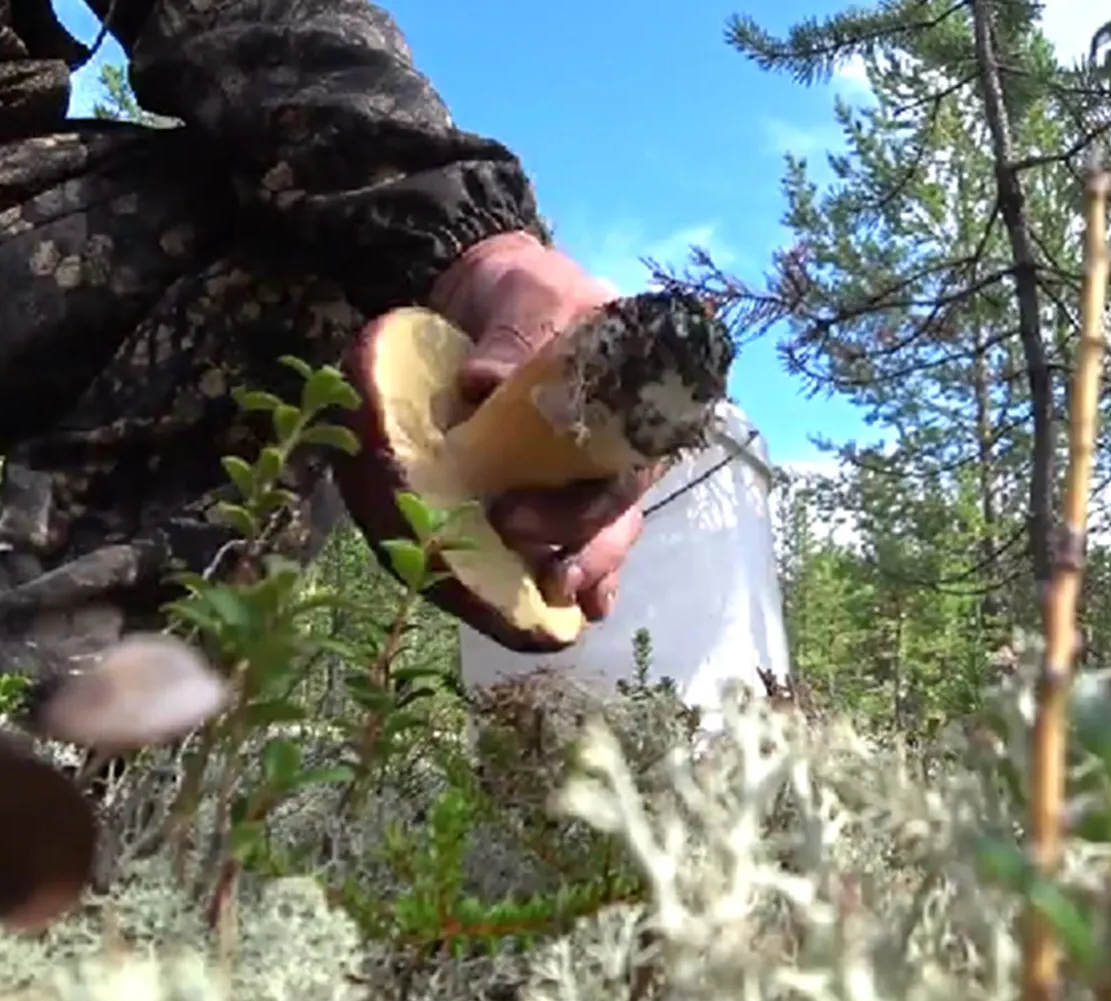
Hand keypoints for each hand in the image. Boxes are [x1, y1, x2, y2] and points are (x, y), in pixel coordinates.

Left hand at [430, 231, 660, 620]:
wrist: (495, 283)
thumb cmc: (524, 288)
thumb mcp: (523, 297)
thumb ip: (509, 340)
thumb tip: (481, 384)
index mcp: (630, 396)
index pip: (623, 468)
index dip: (585, 511)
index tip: (523, 524)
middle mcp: (619, 437)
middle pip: (616, 510)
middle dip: (583, 550)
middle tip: (545, 576)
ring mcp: (588, 459)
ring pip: (600, 526)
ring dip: (581, 567)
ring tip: (563, 607)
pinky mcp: (553, 474)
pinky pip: (568, 524)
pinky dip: (565, 561)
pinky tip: (562, 607)